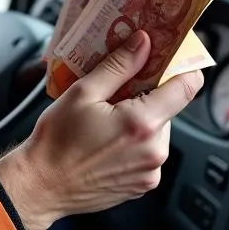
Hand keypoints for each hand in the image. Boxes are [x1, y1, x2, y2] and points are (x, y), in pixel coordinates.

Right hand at [0, 30, 202, 229]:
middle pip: (168, 108)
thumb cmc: (56, 141)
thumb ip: (118, 65)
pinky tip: (105, 140)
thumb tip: (143, 43)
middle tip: (115, 91)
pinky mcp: (142, 184)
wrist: (42, 185)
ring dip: (139, 119)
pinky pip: (147, 152)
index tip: (168, 58)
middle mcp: (154, 151)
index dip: (182, 67)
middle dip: (147, 96)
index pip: (186, 87)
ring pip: (157, 130)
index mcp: (142, 124)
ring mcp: (150, 172)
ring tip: (104, 120)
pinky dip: (133, 141)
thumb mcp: (82, 92)